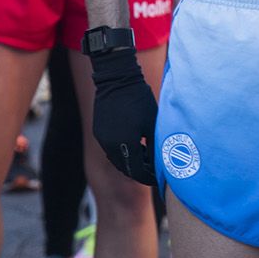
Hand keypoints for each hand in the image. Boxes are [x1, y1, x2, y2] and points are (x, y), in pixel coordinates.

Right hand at [89, 45, 157, 184]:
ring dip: (130, 161)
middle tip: (152, 170)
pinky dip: (122, 151)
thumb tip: (160, 163)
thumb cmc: (140, 99)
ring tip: (145, 155)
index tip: (158, 178)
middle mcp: (110, 145)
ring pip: (117, 159)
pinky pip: (110, 148)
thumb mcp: (152, 124)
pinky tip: (134, 144)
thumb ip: (155, 146)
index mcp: (126, 144)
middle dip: (139, 171)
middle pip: (125, 168)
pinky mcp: (98, 131)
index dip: (149, 177)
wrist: (117, 79)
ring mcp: (102, 138)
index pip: (137, 171)